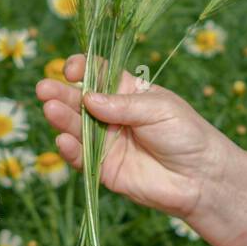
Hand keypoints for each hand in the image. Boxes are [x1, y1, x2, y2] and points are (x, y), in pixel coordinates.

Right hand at [36, 53, 233, 219]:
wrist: (202, 176)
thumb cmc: (187, 134)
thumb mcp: (158, 108)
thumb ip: (122, 105)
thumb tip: (88, 98)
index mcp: (128, 92)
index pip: (98, 75)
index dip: (82, 69)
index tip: (70, 69)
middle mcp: (113, 116)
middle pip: (80, 101)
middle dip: (62, 94)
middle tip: (44, 88)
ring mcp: (107, 143)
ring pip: (77, 129)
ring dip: (62, 120)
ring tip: (50, 109)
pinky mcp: (105, 170)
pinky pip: (83, 159)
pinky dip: (71, 151)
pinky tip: (63, 141)